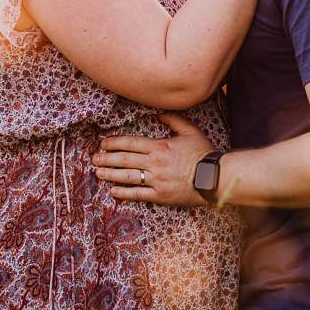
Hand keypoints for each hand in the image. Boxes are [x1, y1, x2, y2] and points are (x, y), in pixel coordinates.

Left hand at [93, 113, 214, 206]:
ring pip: (127, 177)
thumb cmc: (203, 153)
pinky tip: (113, 191)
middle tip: (93, 158)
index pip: (131, 143)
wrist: (215, 178)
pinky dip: (124, 193)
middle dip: (106, 158)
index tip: (103, 143)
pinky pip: (138, 194)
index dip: (114, 143)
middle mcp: (154, 163)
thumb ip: (173, 119)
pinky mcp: (160, 196)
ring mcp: (156, 181)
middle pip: (124, 159)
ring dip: (110, 174)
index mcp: (159, 146)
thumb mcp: (189, 131)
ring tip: (98, 172)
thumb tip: (158, 113)